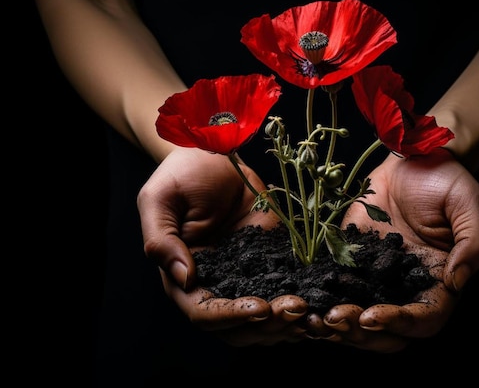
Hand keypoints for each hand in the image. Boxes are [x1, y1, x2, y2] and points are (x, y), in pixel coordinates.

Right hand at [137, 147, 308, 344]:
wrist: (215, 151)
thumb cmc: (181, 175)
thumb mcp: (159, 200)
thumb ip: (162, 241)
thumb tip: (185, 279)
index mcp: (183, 277)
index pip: (203, 312)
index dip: (231, 316)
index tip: (260, 307)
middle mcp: (215, 284)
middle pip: (236, 327)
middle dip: (267, 326)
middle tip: (295, 311)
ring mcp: (245, 276)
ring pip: (263, 320)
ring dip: (286, 323)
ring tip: (310, 313)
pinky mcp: (270, 262)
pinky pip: (284, 291)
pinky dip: (300, 304)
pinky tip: (319, 304)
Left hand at [306, 148, 478, 351]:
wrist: (412, 157)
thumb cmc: (447, 180)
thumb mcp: (470, 205)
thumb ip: (473, 244)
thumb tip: (454, 282)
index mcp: (438, 283)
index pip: (424, 320)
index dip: (399, 324)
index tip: (374, 316)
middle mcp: (405, 288)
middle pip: (387, 331)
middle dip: (360, 332)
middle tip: (335, 320)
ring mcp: (375, 276)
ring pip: (357, 317)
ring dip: (337, 325)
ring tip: (314, 320)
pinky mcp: (349, 259)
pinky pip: (333, 286)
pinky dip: (319, 298)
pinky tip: (302, 299)